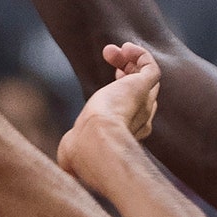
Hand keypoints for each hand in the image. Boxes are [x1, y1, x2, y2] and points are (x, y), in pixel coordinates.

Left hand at [58, 43, 159, 175]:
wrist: (94, 143)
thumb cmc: (82, 152)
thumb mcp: (72, 153)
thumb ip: (72, 155)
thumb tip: (65, 169)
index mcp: (128, 134)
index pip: (134, 110)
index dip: (122, 92)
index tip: (108, 83)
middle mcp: (141, 118)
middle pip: (142, 91)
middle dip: (126, 72)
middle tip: (110, 58)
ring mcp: (144, 102)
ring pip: (146, 77)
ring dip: (129, 59)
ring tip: (110, 50)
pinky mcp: (144, 87)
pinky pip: (151, 67)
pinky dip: (140, 54)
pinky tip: (124, 47)